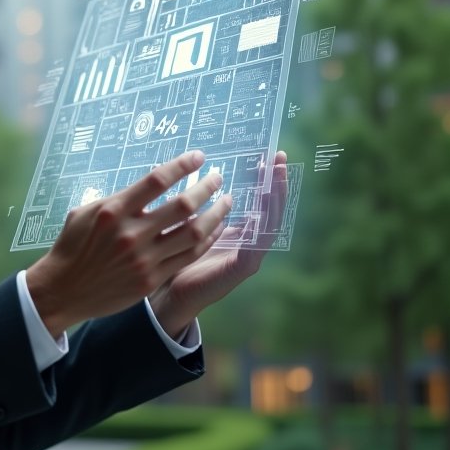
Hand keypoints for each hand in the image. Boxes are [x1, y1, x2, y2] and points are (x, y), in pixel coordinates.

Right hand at [26, 150, 232, 337]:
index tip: (198, 156)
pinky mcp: (151, 279)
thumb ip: (118, 199)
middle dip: (206, 187)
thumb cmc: (72, 245)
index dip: (182, 165)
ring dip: (216, 214)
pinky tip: (214, 230)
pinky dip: (206, 240)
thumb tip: (146, 186)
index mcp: (114, 210)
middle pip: (183, 205)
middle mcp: (132, 233)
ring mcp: (144, 258)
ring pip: (194, 232)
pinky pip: (188, 256)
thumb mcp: (86, 212)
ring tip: (226, 201)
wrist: (64, 290)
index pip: (157, 180)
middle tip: (218, 177)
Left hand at [148, 151, 287, 337]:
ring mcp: (248, 257)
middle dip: (276, 184)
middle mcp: (249, 243)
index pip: (260, 201)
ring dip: (274, 202)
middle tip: (278, 159)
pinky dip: (260, 232)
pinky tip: (260, 215)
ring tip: (276, 180)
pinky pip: (255, 249)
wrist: (171, 293)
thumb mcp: (192, 225)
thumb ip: (200, 206)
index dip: (266, 180)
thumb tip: (193, 175)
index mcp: (240, 232)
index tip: (269, 156)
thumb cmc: (179, 258)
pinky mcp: (240, 271)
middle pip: (271, 209)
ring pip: (269, 226)